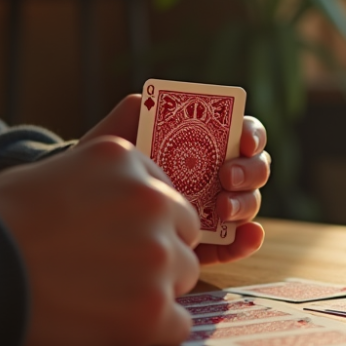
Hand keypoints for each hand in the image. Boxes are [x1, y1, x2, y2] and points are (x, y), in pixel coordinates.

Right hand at [0, 137, 200, 345]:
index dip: (144, 225)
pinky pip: (178, 326)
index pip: (166, 196)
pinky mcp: (149, 311)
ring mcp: (155, 258)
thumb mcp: (52, 172)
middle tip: (108, 276)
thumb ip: (102, 179)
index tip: (114, 242)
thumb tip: (131, 172)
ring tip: (101, 303)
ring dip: (153, 294)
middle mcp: (151, 202)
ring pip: (183, 279)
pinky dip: (153, 334)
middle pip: (182, 237)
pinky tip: (116, 332)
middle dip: (155, 257)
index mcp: (126, 160)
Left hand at [81, 95, 269, 264]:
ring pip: (251, 203)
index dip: (252, 134)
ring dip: (246, 203)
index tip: (244, 141)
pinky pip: (239, 244)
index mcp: (207, 143)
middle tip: (226, 176)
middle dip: (250, 170)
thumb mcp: (116, 135)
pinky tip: (247, 235)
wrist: (89, 215)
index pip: (243, 133)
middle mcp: (220, 175)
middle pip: (256, 167)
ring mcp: (219, 210)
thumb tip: (156, 101)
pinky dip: (249, 240)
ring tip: (224, 209)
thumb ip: (135, 110)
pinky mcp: (212, 244)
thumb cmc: (109, 167)